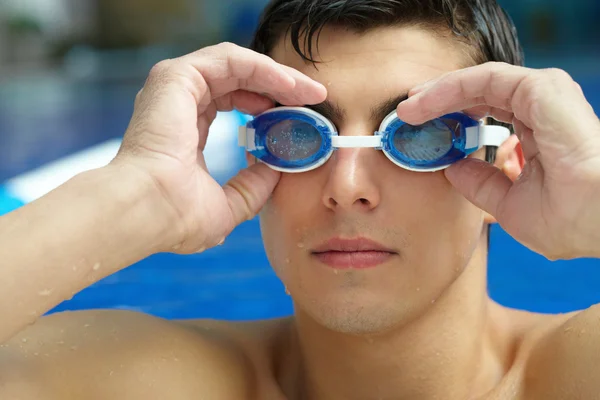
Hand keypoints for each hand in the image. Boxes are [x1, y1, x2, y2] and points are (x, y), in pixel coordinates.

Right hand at [112, 43, 326, 253]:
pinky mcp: (176, 77)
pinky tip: (289, 87)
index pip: (233, 103)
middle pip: (239, 80)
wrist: (148, 212)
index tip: (300, 118)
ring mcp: (175, 87)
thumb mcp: (228, 206)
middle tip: (313, 98)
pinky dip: (263, 69)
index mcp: (186, 129)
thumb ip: (252, 187)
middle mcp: (179, 103)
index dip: (268, 106)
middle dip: (280, 87)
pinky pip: (231, 60)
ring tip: (310, 92)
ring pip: (238, 65)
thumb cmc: (176, 217)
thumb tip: (276, 169)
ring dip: (278, 76)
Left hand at [396, 62, 599, 259]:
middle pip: (480, 94)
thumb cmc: (572, 220)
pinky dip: (450, 88)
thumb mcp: (510, 204)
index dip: (452, 117)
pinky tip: (424, 104)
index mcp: (539, 134)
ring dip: (438, 93)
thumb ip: (481, 183)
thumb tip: (452, 168)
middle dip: (439, 101)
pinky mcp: (541, 89)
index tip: (418, 129)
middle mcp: (542, 111)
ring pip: (478, 82)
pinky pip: (484, 79)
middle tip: (406, 112)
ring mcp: (543, 97)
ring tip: (408, 108)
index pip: (488, 114)